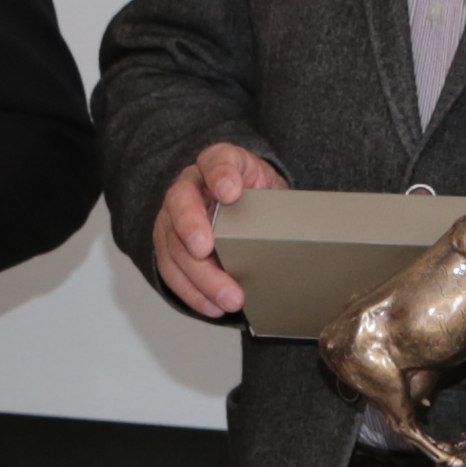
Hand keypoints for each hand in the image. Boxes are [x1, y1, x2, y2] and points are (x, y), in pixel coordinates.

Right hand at [147, 142, 282, 317]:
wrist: (236, 204)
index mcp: (218, 163)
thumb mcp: (270, 186)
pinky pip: (171, 270)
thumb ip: (275, 199)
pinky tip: (213, 306)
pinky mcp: (169, 245)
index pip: (215, 160)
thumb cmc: (253, 195)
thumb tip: (296, 230)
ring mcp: (174, 217)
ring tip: (228, 298)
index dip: (219, 175)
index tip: (230, 193)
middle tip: (206, 251)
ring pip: (174, 244)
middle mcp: (190, 187)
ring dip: (199, 275)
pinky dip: (192, 292)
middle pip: (181, 204)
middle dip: (192, 229)